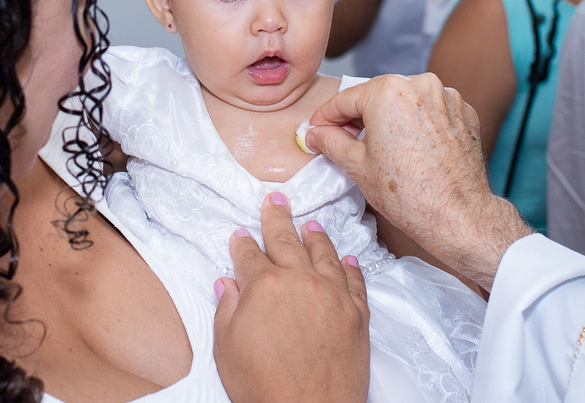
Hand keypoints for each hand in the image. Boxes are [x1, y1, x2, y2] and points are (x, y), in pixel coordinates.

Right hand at [213, 194, 369, 402]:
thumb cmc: (263, 386)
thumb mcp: (227, 348)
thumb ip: (227, 310)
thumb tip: (227, 284)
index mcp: (265, 286)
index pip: (249, 255)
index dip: (242, 243)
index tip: (239, 234)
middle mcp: (301, 281)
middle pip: (287, 241)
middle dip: (277, 218)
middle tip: (276, 200)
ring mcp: (333, 295)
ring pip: (325, 254)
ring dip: (316, 236)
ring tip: (311, 224)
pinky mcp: (357, 314)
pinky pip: (355, 282)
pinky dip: (351, 267)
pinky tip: (348, 259)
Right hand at [303, 74, 532, 289]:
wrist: (457, 217)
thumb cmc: (409, 194)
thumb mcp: (356, 165)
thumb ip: (331, 141)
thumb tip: (315, 134)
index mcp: (389, 91)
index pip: (346, 99)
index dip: (326, 117)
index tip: (318, 128)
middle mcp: (421, 84)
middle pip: (377, 96)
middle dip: (358, 117)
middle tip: (343, 140)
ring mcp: (447, 97)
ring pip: (405, 102)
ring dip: (389, 118)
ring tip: (380, 147)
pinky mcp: (464, 113)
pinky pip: (431, 111)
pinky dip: (417, 123)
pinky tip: (410, 148)